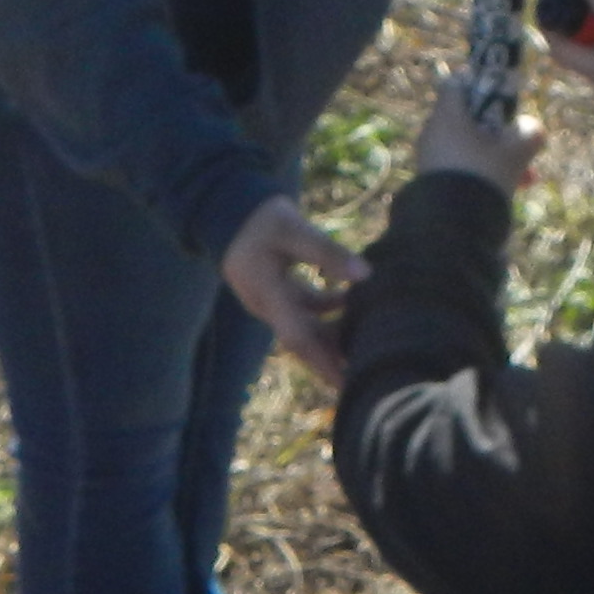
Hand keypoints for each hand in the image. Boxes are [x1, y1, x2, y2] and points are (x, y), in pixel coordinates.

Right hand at [219, 190, 365, 388]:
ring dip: (333, 336)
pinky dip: (327, 311)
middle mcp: (267, 305)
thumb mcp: (293, 228)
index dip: (323, 362)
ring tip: (365, 345)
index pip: (298, 337)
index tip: (346, 383)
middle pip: (303, 342)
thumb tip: (366, 274)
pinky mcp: (276, 294)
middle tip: (364, 380)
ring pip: (305, 328)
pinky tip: (352, 302)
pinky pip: (304, 312)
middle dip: (331, 361)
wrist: (228, 210)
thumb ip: (327, 251)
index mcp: (267, 293)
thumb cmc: (260, 218)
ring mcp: (271, 302)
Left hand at [413, 77, 541, 192]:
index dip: (480, 84)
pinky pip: (460, 168)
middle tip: (519, 146)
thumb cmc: (484, 176)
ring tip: (525, 178)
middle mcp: (433, 132)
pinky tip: (508, 192)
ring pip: (468, 148)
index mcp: (447, 115)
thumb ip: (529, 133)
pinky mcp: (430, 182)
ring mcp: (429, 158)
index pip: (457, 83)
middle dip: (497, 133)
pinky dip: (482, 174)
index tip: (501, 96)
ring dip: (495, 158)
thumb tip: (533, 128)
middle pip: (468, 119)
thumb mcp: (515, 153)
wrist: (452, 224)